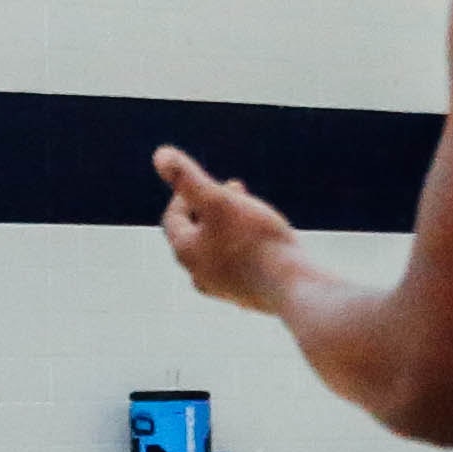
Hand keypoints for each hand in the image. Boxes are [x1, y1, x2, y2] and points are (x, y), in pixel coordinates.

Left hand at [153, 145, 308, 313]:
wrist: (293, 287)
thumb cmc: (256, 240)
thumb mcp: (219, 200)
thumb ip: (188, 178)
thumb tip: (160, 154)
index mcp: (185, 252)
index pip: (173, 216)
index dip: (188, 193)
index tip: (212, 180)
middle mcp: (198, 275)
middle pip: (195, 234)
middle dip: (211, 208)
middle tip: (236, 190)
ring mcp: (223, 289)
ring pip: (217, 252)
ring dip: (229, 229)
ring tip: (250, 214)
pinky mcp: (247, 297)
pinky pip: (240, 268)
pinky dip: (246, 250)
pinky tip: (266, 244)